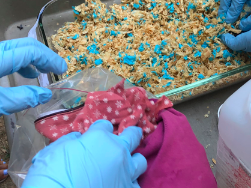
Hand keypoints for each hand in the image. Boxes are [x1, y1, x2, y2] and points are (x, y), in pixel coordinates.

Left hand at [0, 38, 66, 114]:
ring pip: (19, 47)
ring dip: (36, 57)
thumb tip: (46, 95)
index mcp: (0, 59)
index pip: (31, 51)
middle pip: (27, 44)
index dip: (50, 59)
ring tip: (46, 71)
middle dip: (46, 55)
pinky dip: (24, 60)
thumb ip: (19, 99)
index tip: (62, 70)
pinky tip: (29, 73)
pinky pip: (11, 52)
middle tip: (58, 69)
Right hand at [22, 120, 146, 187]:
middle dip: (131, 134)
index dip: (100, 129)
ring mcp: (125, 172)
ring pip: (140, 161)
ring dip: (133, 161)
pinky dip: (129, 184)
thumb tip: (77, 140)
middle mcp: (117, 151)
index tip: (95, 135)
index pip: (105, 125)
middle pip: (132, 135)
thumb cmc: (52, 174)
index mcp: (100, 137)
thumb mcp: (54, 150)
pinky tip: (120, 185)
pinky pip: (135, 185)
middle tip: (129, 135)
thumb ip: (70, 141)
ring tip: (126, 166)